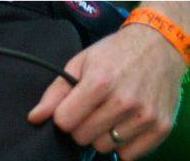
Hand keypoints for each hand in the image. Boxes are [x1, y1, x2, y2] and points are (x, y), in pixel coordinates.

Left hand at [27, 23, 185, 157]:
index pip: (65, 121)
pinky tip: (125, 123)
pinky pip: (128, 156)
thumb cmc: (115, 52)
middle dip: (81, 125)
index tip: (71, 106)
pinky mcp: (160, 128)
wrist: (158, 45)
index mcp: (100, 81)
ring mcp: (144, 116)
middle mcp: (123, 101)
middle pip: (83, 137)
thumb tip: (34, 117)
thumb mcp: (81, 61)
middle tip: (91, 108)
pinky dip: (123, 144)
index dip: (64, 115)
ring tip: (109, 112)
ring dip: (102, 134)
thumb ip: (56, 91)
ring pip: (105, 147)